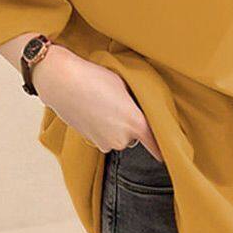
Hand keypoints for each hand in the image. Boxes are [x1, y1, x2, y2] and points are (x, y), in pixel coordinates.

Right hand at [32, 45, 162, 159]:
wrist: (62, 81)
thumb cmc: (94, 78)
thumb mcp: (125, 84)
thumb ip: (138, 103)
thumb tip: (143, 110)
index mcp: (135, 123)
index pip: (156, 143)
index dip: (163, 149)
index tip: (170, 155)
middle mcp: (122, 138)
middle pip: (135, 136)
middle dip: (131, 125)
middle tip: (120, 105)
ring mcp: (106, 142)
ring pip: (118, 138)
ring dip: (115, 127)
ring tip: (104, 105)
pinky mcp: (91, 142)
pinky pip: (104, 138)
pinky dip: (102, 128)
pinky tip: (94, 111)